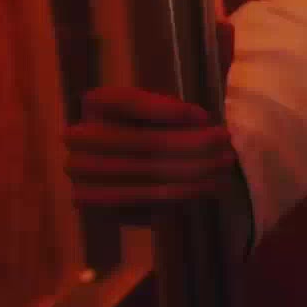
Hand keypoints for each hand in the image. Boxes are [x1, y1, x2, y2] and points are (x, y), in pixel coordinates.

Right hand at [63, 86, 239, 215]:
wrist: (117, 172)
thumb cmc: (148, 131)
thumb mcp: (157, 111)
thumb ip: (171, 110)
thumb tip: (200, 120)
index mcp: (96, 104)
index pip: (128, 102)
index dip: (167, 109)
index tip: (205, 117)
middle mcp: (78, 138)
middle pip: (145, 142)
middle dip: (193, 146)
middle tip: (228, 149)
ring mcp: (81, 173)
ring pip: (147, 173)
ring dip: (193, 173)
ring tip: (223, 170)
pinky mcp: (94, 203)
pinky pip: (144, 200)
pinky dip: (180, 194)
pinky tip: (207, 188)